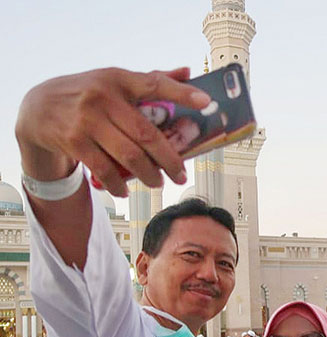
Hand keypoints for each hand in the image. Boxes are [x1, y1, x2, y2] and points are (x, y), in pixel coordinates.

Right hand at [16, 67, 210, 196]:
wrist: (38, 107)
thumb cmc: (89, 94)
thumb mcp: (116, 81)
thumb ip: (151, 79)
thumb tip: (187, 72)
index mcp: (119, 79)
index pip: (154, 83)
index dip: (181, 93)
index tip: (205, 102)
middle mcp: (103, 97)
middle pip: (147, 134)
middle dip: (169, 160)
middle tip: (181, 175)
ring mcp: (87, 120)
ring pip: (129, 156)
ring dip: (148, 175)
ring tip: (158, 183)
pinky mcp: (73, 140)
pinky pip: (104, 169)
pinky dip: (118, 184)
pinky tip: (125, 191)